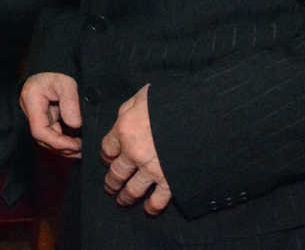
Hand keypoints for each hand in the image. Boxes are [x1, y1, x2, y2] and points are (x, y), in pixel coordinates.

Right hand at [21, 72, 81, 157]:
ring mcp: (37, 115)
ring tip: (82, 149)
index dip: (57, 142)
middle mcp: (31, 111)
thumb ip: (70, 101)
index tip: (75, 145)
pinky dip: (64, 141)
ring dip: (64, 147)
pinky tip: (77, 144)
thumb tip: (75, 124)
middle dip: (62, 148)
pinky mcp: (45, 117)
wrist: (54, 63)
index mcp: (32, 101)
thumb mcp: (66, 82)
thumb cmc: (59, 69)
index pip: (39, 130)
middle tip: (83, 150)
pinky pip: (53, 133)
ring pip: (48, 139)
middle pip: (43, 139)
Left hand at [102, 84, 171, 214]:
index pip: (108, 148)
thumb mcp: (143, 95)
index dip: (106, 155)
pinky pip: (157, 199)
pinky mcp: (169, 181)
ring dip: (125, 197)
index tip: (107, 160)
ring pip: (133, 189)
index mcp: (124, 130)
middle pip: (117, 172)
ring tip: (122, 201)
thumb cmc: (170, 99)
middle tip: (109, 188)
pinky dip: (152, 207)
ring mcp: (151, 169)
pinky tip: (148, 210)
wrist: (198, 113)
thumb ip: (130, 108)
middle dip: (112, 181)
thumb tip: (125, 117)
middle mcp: (133, 153)